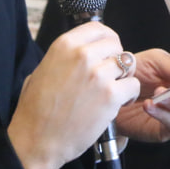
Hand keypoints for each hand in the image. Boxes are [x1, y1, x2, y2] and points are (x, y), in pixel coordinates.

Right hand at [7, 22, 138, 168]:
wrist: (37, 140)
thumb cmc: (36, 110)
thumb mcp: (43, 70)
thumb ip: (66, 58)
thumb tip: (84, 52)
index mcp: (64, 45)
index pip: (98, 28)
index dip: (107, 39)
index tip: (108, 50)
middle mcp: (82, 55)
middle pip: (116, 45)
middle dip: (117, 58)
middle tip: (112, 75)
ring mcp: (98, 75)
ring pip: (128, 64)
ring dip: (124, 77)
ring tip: (115, 90)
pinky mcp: (110, 96)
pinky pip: (133, 85)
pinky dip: (129, 94)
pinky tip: (119, 102)